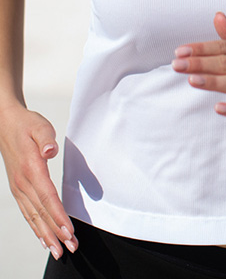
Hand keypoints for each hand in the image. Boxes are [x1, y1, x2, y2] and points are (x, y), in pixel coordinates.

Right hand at [0, 105, 77, 259]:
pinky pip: (27, 213)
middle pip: (41, 212)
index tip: (68, 231)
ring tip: (58, 251)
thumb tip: (49, 151)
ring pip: (33, 217)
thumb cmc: (27, 124)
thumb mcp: (39, 126)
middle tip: (70, 248)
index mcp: (31, 169)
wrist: (6, 124)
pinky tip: (44, 238)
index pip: (47, 197)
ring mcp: (19, 188)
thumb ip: (45, 138)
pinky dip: (35, 227)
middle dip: (56, 232)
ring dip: (46, 235)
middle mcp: (23, 183)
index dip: (58, 216)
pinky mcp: (18, 189)